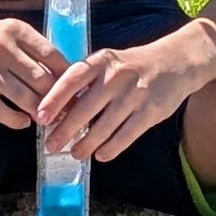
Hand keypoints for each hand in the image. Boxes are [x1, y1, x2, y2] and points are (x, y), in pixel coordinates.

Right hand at [0, 11, 63, 127]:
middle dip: (58, 99)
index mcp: (16, 30)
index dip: (68, 76)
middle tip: (67, 110)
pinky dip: (17, 121)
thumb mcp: (9, 31)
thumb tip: (66, 74)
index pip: (52, 56)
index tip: (77, 90)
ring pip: (24, 98)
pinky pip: (1, 111)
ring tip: (47, 118)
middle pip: (42, 80)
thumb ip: (34, 48)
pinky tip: (24, 122)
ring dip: (40, 112)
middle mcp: (1, 47)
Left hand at [37, 41, 199, 162]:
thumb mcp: (108, 63)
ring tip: (75, 154)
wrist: (175, 62)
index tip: (40, 118)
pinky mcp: (151, 111)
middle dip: (65, 130)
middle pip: (85, 108)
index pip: (71, 80)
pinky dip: (111, 148)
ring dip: (86, 144)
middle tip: (51, 146)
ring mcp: (135, 94)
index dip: (54, 100)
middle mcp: (116, 76)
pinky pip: (126, 135)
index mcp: (101, 61)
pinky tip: (100, 155)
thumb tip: (57, 109)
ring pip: (104, 126)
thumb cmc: (132, 67)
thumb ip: (85, 81)